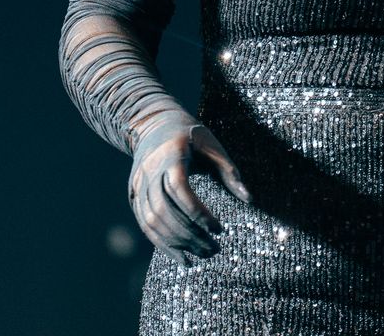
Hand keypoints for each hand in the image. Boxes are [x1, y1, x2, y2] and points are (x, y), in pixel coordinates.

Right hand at [128, 117, 251, 260]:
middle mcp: (149, 171)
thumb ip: (229, 171)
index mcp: (171, 154)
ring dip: (177, 243)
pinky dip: (162, 244)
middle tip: (214, 249)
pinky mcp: (134, 197)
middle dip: (189, 234)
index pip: (179, 189)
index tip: (219, 229)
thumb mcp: (213, 145)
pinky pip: (145, 225)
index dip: (198, 213)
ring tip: (204, 255)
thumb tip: (249, 199)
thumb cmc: (191, 136)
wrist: (155, 125)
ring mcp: (138, 185)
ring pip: (152, 220)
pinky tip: (182, 258)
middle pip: (164, 210)